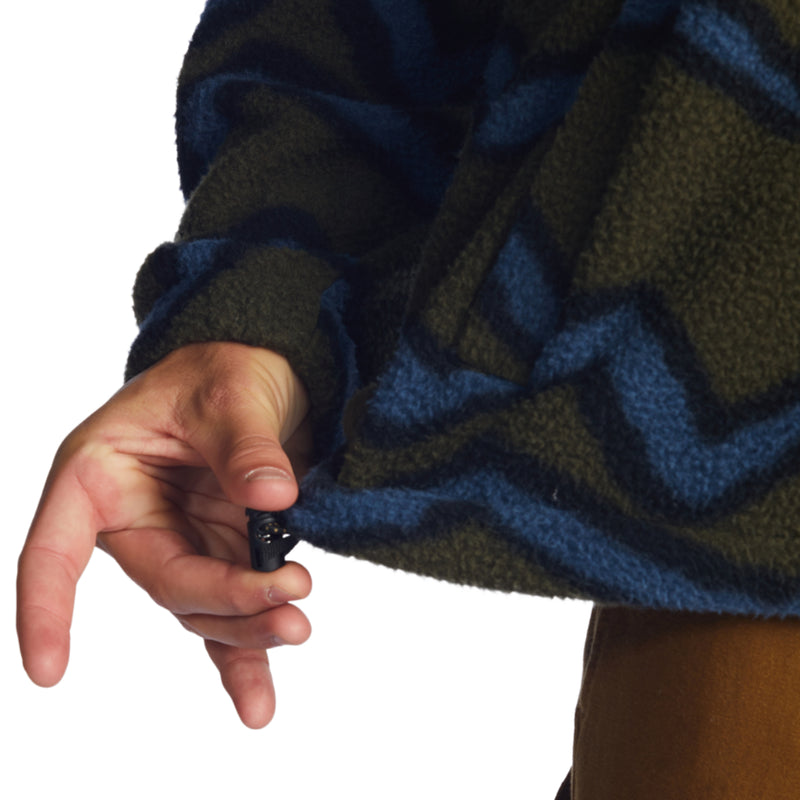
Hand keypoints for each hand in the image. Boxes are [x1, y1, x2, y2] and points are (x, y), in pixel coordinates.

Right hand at [17, 342, 312, 727]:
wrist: (262, 369)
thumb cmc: (223, 367)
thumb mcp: (230, 392)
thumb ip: (246, 446)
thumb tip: (272, 495)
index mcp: (101, 472)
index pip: (55, 547)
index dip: (46, 606)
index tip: (48, 667)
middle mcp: (134, 516)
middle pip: (165, 583)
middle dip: (226, 601)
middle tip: (287, 601)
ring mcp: (181, 539)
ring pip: (202, 607)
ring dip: (248, 628)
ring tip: (297, 627)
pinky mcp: (221, 553)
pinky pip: (226, 615)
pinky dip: (243, 655)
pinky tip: (258, 703)